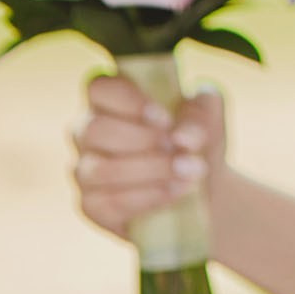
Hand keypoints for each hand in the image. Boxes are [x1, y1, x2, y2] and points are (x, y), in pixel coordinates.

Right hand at [71, 73, 227, 239]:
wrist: (202, 186)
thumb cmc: (196, 139)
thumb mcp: (208, 116)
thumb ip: (200, 113)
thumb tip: (182, 137)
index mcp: (111, 98)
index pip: (100, 88)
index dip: (129, 101)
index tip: (165, 118)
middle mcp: (89, 131)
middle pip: (95, 130)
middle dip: (143, 141)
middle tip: (179, 148)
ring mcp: (86, 169)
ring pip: (100, 169)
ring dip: (149, 171)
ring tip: (187, 172)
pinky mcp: (92, 206)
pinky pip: (108, 203)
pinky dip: (146, 197)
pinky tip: (174, 192)